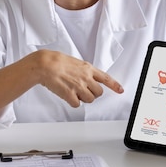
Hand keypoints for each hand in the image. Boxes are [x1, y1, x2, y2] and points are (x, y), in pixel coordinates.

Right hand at [0, 50, 123, 114]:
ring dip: (82, 98)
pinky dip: (73, 102)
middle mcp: (86, 78)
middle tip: (82, 90)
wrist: (45, 64)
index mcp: (88, 69)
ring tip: (73, 91)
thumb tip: (88, 78)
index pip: (106, 78)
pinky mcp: (70, 94)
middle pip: (98, 93)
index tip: (120, 90)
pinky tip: (66, 94)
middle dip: (92, 94)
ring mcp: (79, 87)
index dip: (115, 86)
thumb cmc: (56, 61)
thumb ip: (84, 71)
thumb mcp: (75, 62)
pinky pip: (77, 104)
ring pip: (89, 100)